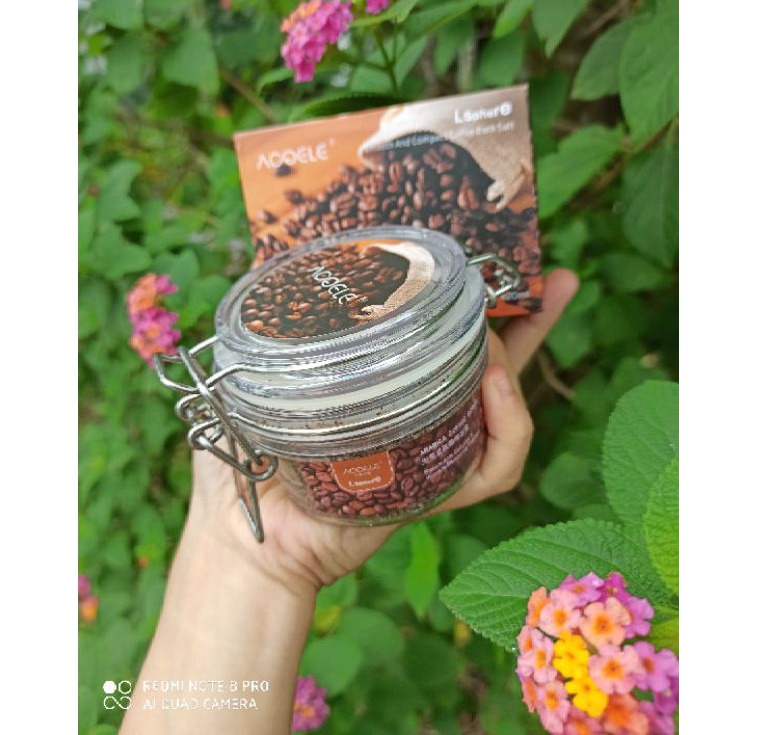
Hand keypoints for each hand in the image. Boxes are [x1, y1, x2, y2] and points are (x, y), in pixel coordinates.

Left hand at [187, 269, 577, 595]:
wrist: (243, 536)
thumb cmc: (241, 459)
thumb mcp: (252, 380)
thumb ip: (269, 334)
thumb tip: (278, 267)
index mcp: (385, 387)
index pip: (441, 342)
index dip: (475, 306)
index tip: (500, 264)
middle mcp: (420, 417)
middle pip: (495, 365)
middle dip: (533, 323)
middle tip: (559, 280)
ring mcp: (434, 454)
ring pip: (508, 411)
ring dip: (513, 368)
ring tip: (497, 349)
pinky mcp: (441, 492)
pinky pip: (496, 465)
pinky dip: (506, 424)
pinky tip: (492, 383)